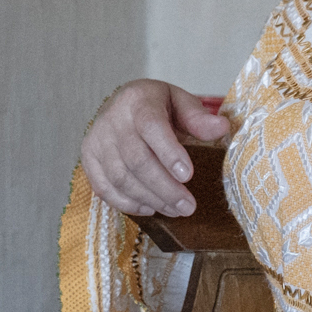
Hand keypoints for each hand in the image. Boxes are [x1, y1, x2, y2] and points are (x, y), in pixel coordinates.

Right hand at [80, 80, 232, 218]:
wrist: (121, 104)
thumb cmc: (156, 106)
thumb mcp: (180, 102)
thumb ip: (199, 118)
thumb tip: (222, 128)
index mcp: (138, 101)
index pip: (151, 127)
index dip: (169, 153)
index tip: (188, 176)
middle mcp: (112, 120)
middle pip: (137, 160)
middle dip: (164, 188)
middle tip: (188, 206)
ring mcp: (97, 141)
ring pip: (121, 178)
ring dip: (150, 199)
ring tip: (175, 209)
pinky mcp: (89, 159)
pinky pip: (104, 188)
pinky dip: (127, 203)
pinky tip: (150, 208)